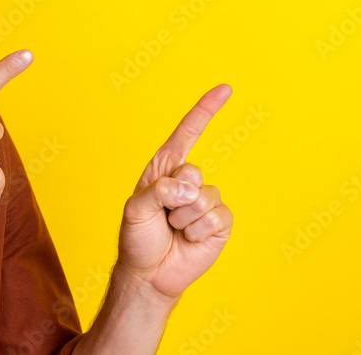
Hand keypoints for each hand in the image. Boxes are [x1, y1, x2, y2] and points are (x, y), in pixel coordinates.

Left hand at [116, 84, 233, 300]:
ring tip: (173, 230)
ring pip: (203, 199)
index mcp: (165, 169)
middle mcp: (188, 180)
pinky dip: (197, 232)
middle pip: (193, 172)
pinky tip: (188, 240)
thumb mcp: (135, 209)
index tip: (226, 89)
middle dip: (174, 197)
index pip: (188, 133)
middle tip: (162, 217)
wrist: (150, 273)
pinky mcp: (220, 223)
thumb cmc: (138, 237)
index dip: (206, 110)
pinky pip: (215, 218)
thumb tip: (190, 190)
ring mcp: (206, 200)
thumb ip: (158, 192)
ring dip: (183, 220)